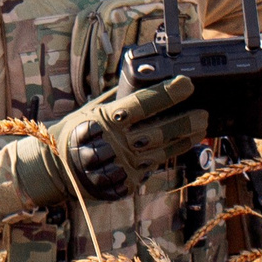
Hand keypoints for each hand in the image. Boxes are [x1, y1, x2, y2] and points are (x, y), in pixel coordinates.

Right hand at [0, 75, 208, 218]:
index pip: (142, 104)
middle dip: (186, 122)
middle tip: (205, 113)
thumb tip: (138, 78)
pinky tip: (182, 146)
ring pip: (162, 152)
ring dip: (185, 140)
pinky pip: (153, 168)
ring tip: (201, 128)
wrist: (55, 170)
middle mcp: (116, 144)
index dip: (166, 93)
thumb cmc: (74, 133)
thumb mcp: (88, 110)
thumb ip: (114, 98)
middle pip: (159, 132)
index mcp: (105, 120)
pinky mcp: (125, 183)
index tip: (186, 83)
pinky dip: (168, 156)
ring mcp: (122, 166)